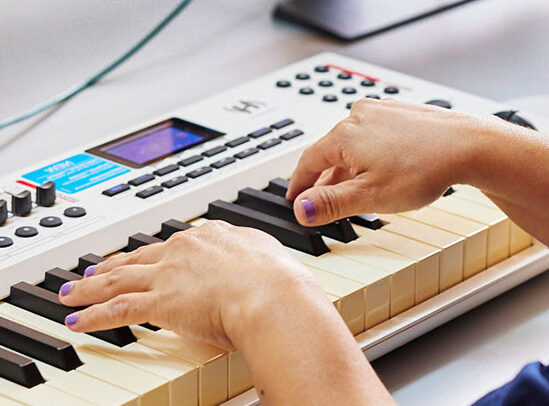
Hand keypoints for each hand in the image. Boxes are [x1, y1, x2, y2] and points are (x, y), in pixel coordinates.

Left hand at [58, 220, 317, 348]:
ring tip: (72, 290)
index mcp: (212, 236)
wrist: (273, 292)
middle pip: (139, 256)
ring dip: (91, 286)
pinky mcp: (160, 301)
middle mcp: (185, 249)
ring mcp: (169, 274)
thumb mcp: (268, 254)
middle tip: (96, 269)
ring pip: (119, 278)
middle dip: (114, 264)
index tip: (147, 256)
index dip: (155, 252)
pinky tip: (79, 319)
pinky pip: (117, 309)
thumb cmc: (279, 278)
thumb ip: (253, 253)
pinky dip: (94, 315)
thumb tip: (256, 258)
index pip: (174, 243)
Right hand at [286, 98, 485, 225]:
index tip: (294, 196)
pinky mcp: (398, 112)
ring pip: (350, 143)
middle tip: (323, 199)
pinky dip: (366, 153)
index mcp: (343, 136)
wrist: (469, 146)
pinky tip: (378, 167)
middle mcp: (357, 117)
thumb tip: (300, 209)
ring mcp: (379, 112)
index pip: (307, 162)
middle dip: (324, 178)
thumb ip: (330, 203)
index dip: (298, 183)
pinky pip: (370, 134)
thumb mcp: (369, 196)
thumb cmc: (425, 167)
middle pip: (328, 152)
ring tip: (355, 188)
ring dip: (347, 167)